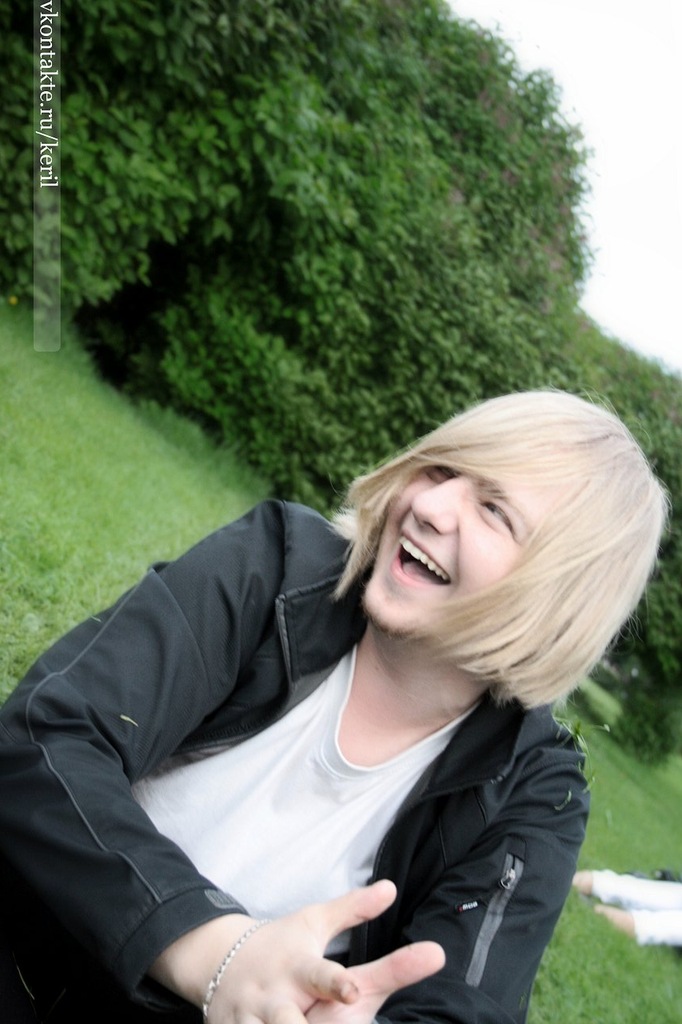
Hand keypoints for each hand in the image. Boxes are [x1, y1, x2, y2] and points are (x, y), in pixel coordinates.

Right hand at [152, 880, 444, 1023]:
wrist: (218, 956)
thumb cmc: (280, 945)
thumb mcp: (313, 923)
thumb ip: (353, 910)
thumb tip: (391, 888)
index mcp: (297, 968)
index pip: (318, 975)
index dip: (335, 984)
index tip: (352, 992)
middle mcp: (273, 996)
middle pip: (285, 1020)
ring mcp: (250, 1019)